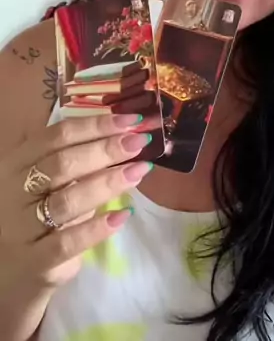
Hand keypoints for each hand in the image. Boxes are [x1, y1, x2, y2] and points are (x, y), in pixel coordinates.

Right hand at [0, 111, 159, 338]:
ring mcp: (22, 228)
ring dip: (107, 183)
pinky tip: (122, 216)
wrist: (6, 273)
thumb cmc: (32, 216)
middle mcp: (14, 192)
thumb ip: (73, 160)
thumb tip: (124, 136)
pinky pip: (67, 242)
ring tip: (139, 171)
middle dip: (106, 149)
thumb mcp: (42, 183)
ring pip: (66, 201)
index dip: (96, 125)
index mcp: (17, 163)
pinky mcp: (35, 262)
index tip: (131, 120)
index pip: (58, 135)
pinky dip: (96, 228)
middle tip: (139, 142)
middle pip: (63, 164)